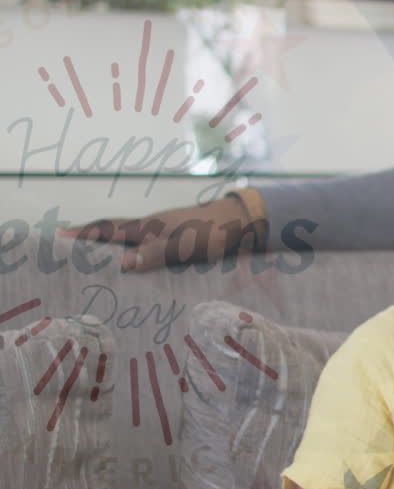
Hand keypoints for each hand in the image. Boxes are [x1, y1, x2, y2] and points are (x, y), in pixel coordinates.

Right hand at [58, 196, 258, 271]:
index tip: (59, 235)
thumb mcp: (183, 244)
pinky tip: (136, 266)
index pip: (110, 228)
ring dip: (113, 248)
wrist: (240, 222)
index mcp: (148, 227)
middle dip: (92, 239)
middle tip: (68, 250)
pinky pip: (147, 247)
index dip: (85, 232)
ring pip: (131, 240)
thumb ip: (156, 253)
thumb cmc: (211, 232)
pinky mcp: (177, 240)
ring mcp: (164, 232)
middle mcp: (152, 227)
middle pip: (116, 231)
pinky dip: (135, 255)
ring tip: (94, 264)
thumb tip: (124, 264)